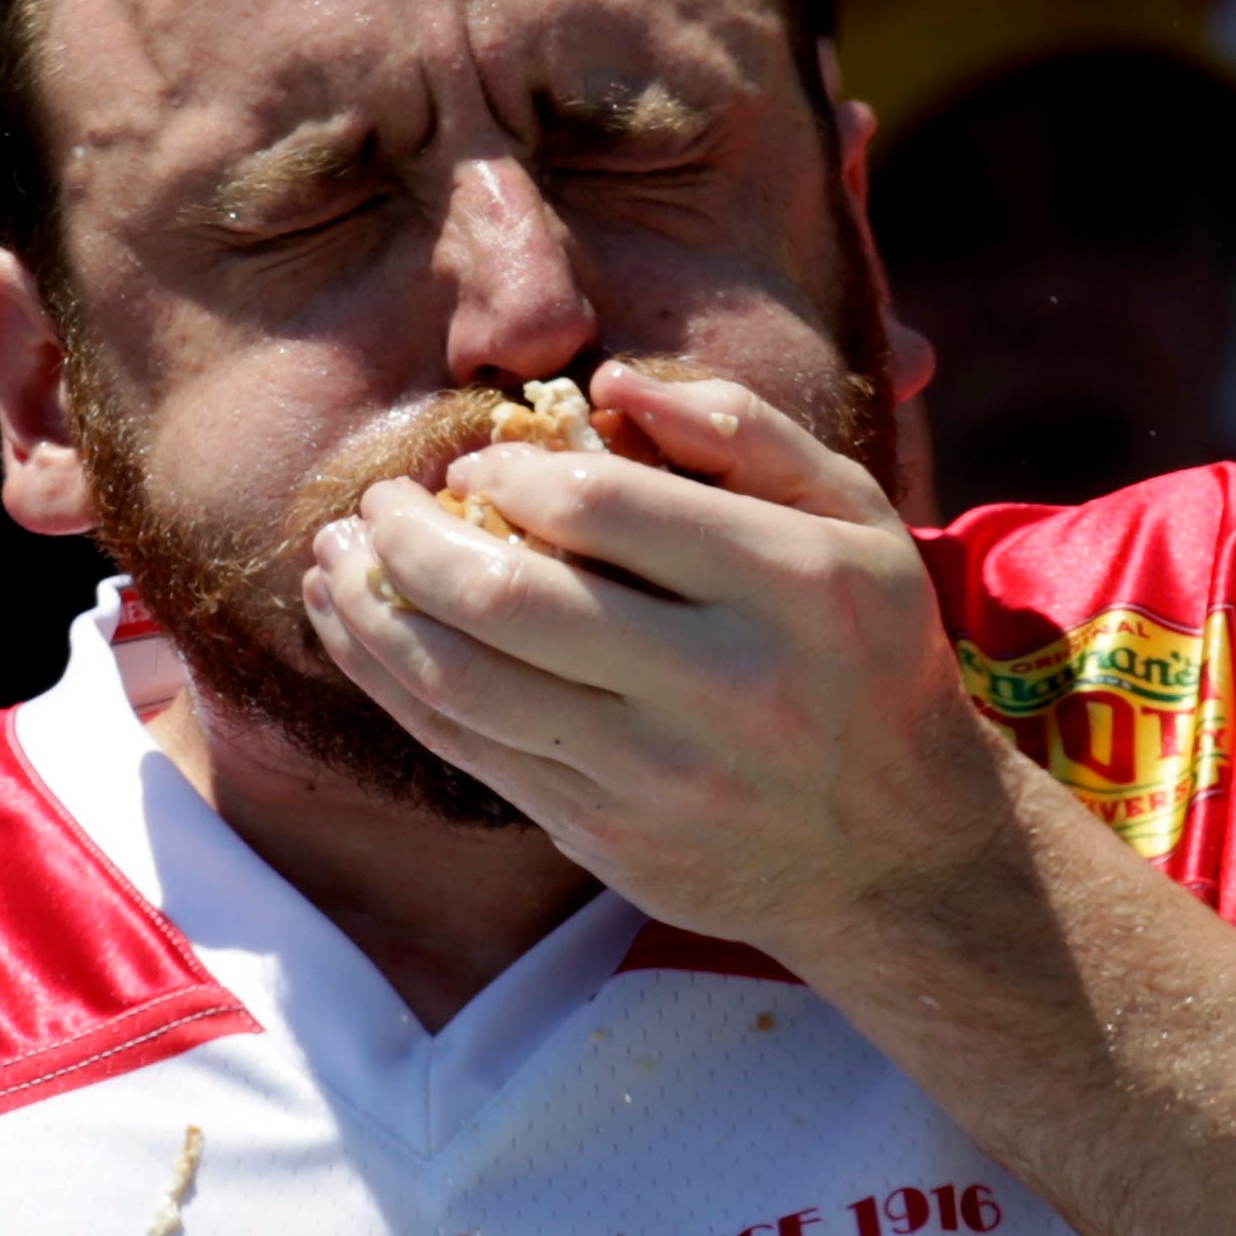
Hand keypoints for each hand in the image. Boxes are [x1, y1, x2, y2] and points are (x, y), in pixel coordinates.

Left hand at [302, 364, 1022, 952]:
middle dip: (410, 536)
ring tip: (335, 558)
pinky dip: (391, 684)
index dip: (509, 471)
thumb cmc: (869, 656)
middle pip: (509, 596)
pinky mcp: (608, 837)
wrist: (899, 854)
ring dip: (373, 612)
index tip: (478, 464)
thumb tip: (606, 381)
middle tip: (376, 501)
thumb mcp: (855, 517)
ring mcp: (658, 775)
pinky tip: (357, 630)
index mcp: (791, 584)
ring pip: (463, 685)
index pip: (601, 503)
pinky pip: (467, 753)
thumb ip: (744, 430)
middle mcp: (724, 685)